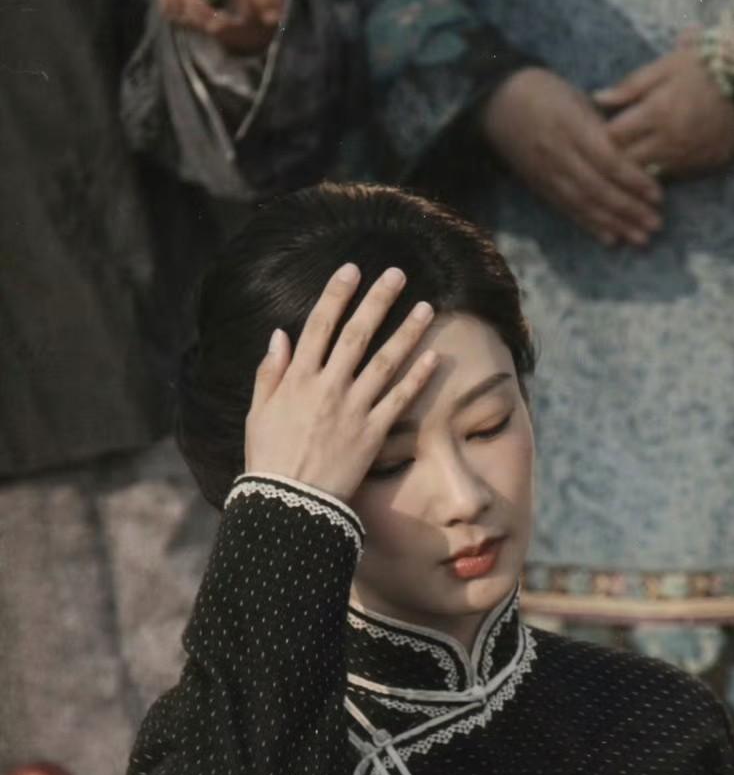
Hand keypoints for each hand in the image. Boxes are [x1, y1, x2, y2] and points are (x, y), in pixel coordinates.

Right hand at [244, 265, 437, 501]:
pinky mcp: (373, 433)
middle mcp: (328, 387)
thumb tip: (280, 335)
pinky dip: (417, 377)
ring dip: (407, 332)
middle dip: (379, 300)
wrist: (289, 504)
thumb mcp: (258, 413)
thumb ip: (270, 373)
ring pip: (385, 361)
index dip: (337, 294)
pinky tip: (434, 356)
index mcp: (298, 379)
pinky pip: (399, 400)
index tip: (352, 270)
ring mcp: (353, 409)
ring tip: (427, 308)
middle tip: (398, 274)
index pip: (320, 325)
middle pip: (358, 334)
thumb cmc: (269, 459)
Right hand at [480, 67, 662, 246]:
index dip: (635, 181)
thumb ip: (604, 125)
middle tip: (656, 224)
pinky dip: (590, 225)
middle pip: (599, 189)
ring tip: (640, 238)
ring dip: (615, 224)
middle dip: (629, 210)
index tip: (658, 195)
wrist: (499, 102)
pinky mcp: (540, 186)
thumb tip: (636, 150)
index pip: (608, 161)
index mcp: (571, 127)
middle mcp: (558, 154)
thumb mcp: (577, 98)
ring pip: (585, 204)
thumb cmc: (546, 93)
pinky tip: (610, 238)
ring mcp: (547, 174)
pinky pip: (567, 209)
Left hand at [595, 40, 733, 180]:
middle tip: (612, 146)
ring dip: (635, 168)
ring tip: (631, 156)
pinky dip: (659, 172)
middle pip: (625, 161)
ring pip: (645, 176)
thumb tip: (598, 98)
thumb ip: (631, 86)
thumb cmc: (705, 70)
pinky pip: (670, 178)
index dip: (604, 132)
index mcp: (657, 112)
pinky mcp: (701, 169)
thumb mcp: (666, 67)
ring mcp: (686, 159)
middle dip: (615, 155)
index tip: (603, 126)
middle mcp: (669, 141)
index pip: (612, 136)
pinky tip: (657, 159)